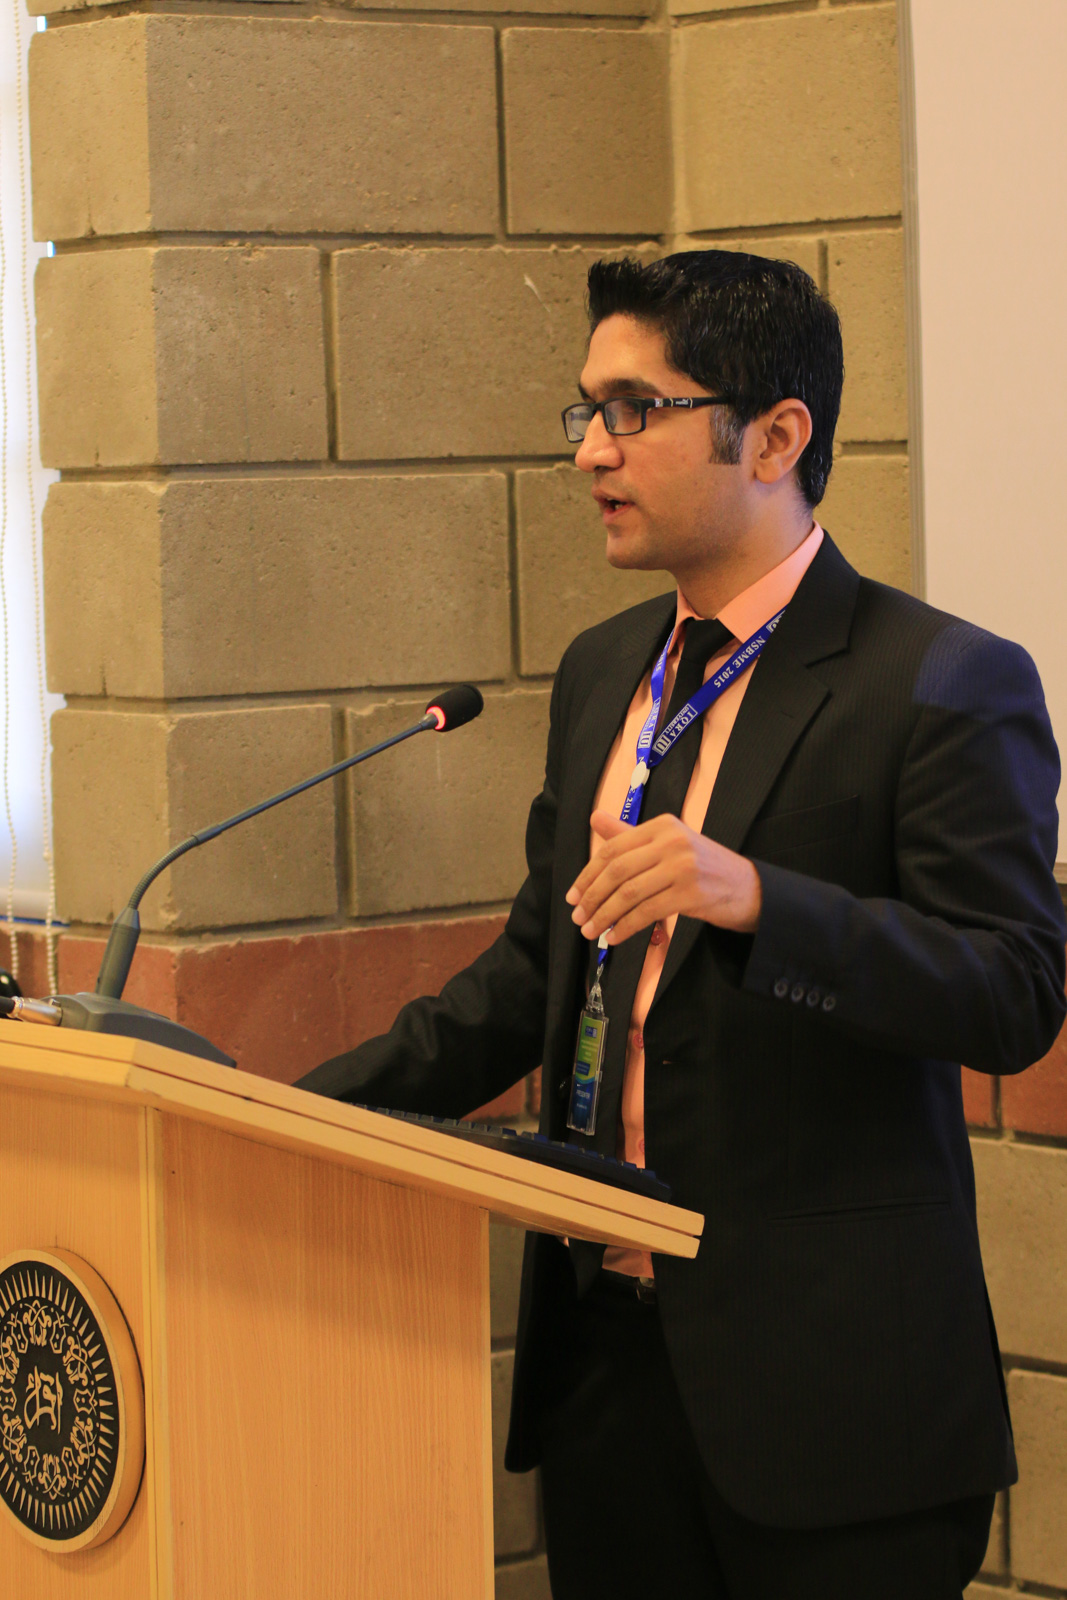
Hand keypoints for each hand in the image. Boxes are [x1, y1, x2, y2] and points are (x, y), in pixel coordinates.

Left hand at [566, 810, 762, 944]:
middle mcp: (671, 841)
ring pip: (629, 893)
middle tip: (577, 916)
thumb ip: (629, 835)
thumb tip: (595, 818)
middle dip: (591, 897)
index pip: (613, 849)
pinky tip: (614, 936)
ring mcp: (682, 867)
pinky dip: (625, 926)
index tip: (573, 895)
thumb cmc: (703, 867)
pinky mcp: (690, 893)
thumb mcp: (668, 844)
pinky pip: (647, 912)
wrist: (748, 888)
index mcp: (662, 825)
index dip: (588, 874)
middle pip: (617, 871)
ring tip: (590, 930)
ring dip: (604, 915)